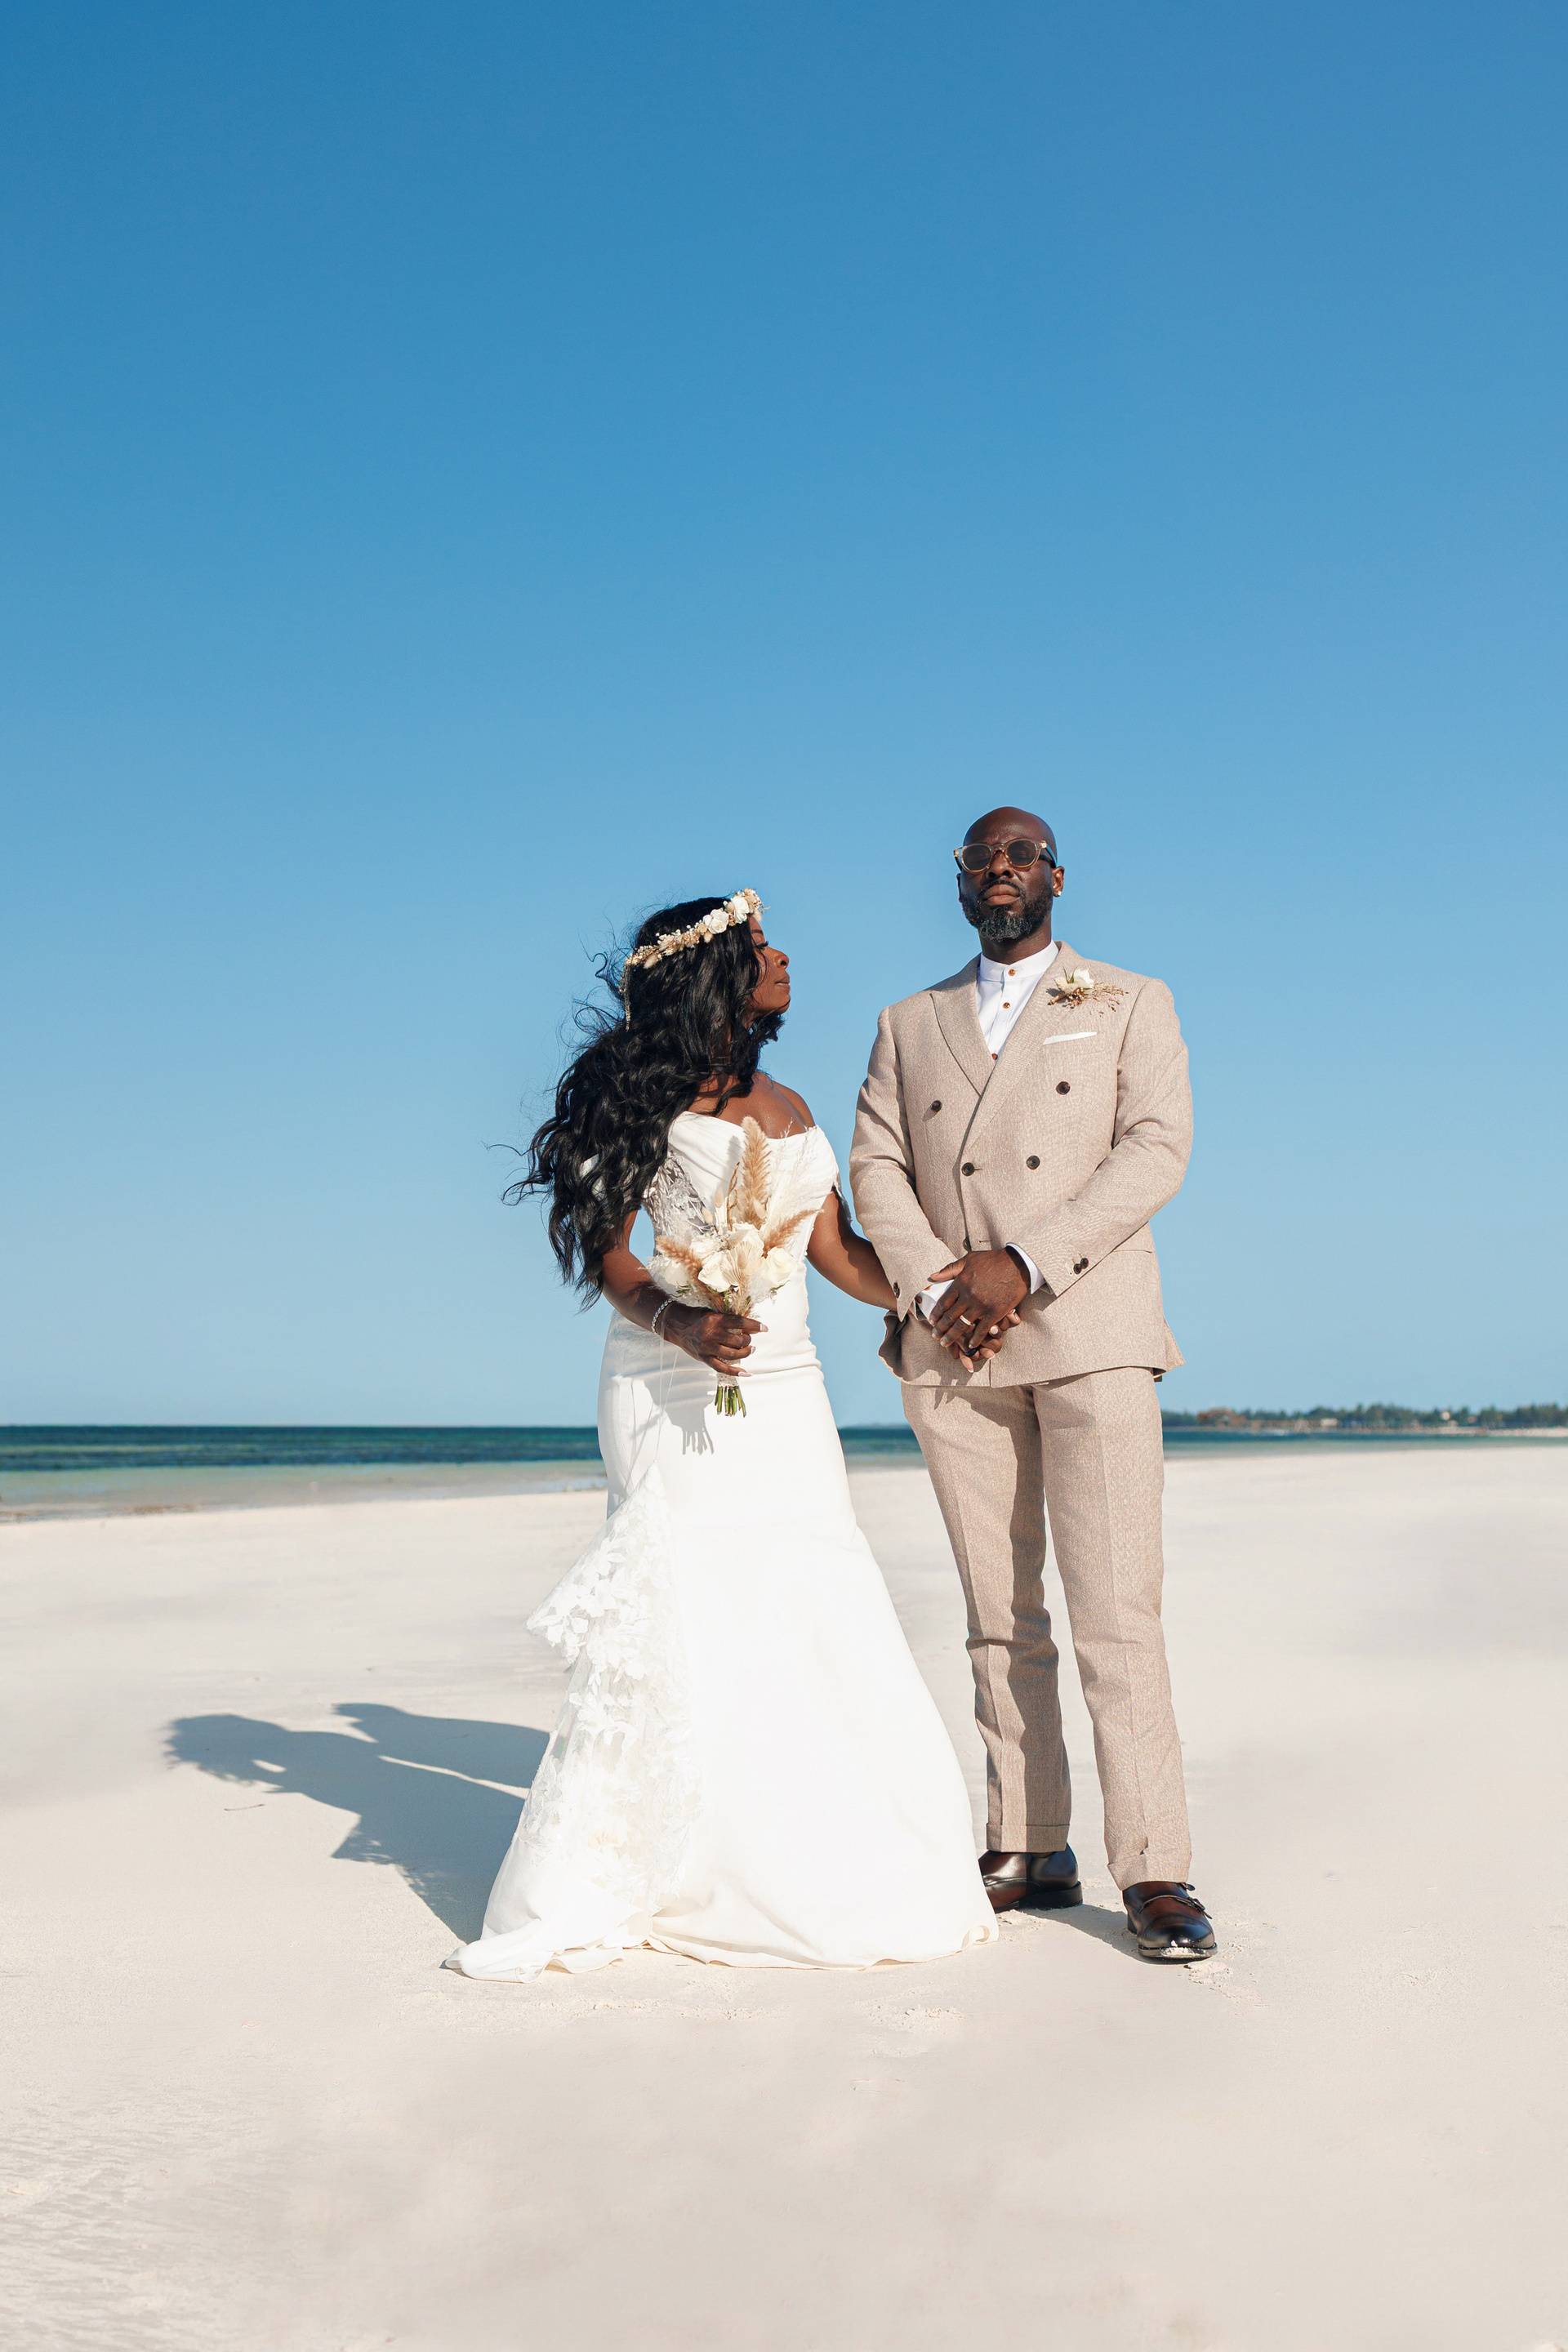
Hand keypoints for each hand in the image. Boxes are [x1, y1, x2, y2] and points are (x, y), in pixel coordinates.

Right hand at [666, 1301, 763, 1376]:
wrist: (676, 1325)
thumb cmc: (696, 1316)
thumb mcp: (712, 1312)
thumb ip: (728, 1319)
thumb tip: (750, 1326)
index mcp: (714, 1320)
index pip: (739, 1322)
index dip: (754, 1325)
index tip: (764, 1328)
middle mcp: (711, 1334)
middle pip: (738, 1340)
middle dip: (748, 1340)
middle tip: (750, 1339)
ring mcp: (707, 1348)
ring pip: (733, 1354)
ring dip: (745, 1353)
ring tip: (750, 1350)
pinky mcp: (703, 1358)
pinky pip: (722, 1368)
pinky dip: (735, 1372)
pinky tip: (746, 1372)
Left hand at [927, 1249, 1027, 1369]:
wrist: (1017, 1264)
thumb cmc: (993, 1260)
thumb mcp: (969, 1259)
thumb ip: (950, 1269)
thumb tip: (932, 1276)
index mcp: (960, 1283)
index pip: (943, 1303)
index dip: (936, 1314)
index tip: (931, 1321)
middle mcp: (968, 1296)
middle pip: (949, 1317)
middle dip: (940, 1329)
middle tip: (935, 1336)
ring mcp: (981, 1306)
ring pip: (962, 1326)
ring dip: (952, 1337)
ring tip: (945, 1343)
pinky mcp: (995, 1313)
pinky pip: (981, 1330)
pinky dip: (974, 1339)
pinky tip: (969, 1345)